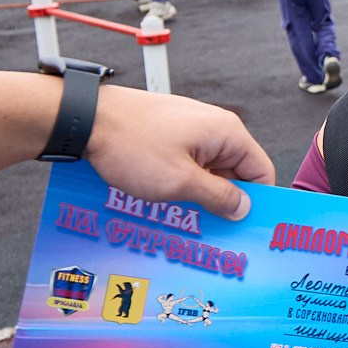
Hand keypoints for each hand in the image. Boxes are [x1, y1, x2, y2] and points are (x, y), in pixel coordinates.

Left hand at [85, 86, 274, 220]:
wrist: (86, 119)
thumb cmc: (130, 143)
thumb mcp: (180, 182)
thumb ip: (218, 197)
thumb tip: (242, 208)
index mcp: (226, 133)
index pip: (261, 171)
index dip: (257, 201)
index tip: (245, 226)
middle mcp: (214, 126)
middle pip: (235, 172)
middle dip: (222, 201)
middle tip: (209, 228)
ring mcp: (190, 128)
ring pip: (208, 170)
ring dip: (198, 193)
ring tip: (181, 216)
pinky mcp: (170, 132)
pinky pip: (188, 162)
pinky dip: (181, 181)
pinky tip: (164, 199)